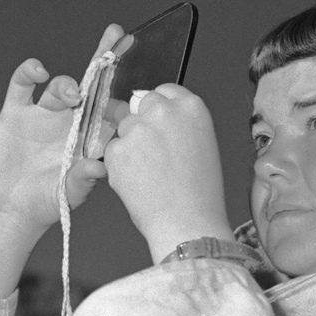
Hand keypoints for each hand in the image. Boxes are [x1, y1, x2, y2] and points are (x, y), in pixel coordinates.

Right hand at [0, 24, 125, 311]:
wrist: (9, 212)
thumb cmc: (45, 205)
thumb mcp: (68, 195)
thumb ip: (83, 179)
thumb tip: (100, 164)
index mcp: (87, 138)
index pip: (109, 108)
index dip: (122, 90)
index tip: (137, 75)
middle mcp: (68, 122)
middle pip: (89, 85)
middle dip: (104, 60)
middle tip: (117, 34)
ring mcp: (42, 115)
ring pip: (60, 87)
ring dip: (68, 85)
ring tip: (72, 95)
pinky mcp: (15, 113)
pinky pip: (22, 85)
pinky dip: (29, 73)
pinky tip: (38, 71)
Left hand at [104, 86, 233, 263]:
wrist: (188, 224)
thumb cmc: (200, 195)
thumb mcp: (202, 145)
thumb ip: (180, 124)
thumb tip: (153, 116)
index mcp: (191, 107)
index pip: (164, 91)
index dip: (159, 110)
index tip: (160, 125)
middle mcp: (163, 111)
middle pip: (140, 105)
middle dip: (142, 125)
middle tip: (153, 156)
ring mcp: (138, 129)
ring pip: (124, 129)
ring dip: (130, 148)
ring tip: (150, 176)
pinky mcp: (117, 150)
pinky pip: (112, 153)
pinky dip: (120, 168)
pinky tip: (139, 185)